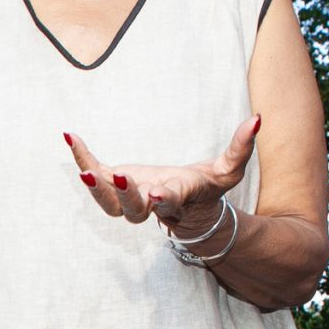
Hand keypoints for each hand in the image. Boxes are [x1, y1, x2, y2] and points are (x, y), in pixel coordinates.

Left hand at [65, 116, 259, 233]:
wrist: (187, 209)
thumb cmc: (208, 188)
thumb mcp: (229, 170)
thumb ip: (241, 147)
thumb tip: (257, 118)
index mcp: (177, 199)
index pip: (168, 202)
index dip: (162, 199)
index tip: (156, 194)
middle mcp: (150, 204)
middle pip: (132, 210)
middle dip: (124, 195)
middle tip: (117, 177)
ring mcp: (130, 197)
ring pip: (108, 202)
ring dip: (95, 186)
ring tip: (82, 168)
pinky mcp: (115, 183)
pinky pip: (95, 174)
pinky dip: (82, 158)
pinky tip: (70, 137)